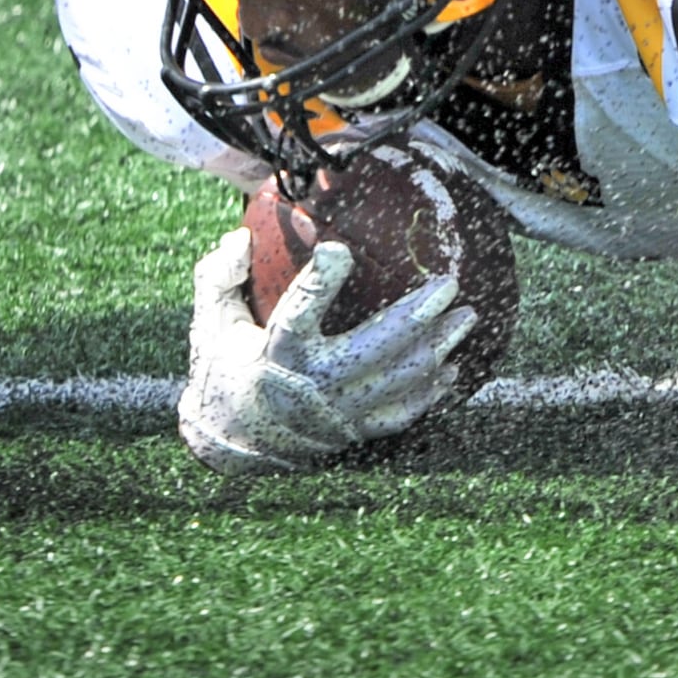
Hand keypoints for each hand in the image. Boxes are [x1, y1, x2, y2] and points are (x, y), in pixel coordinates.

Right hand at [175, 224, 473, 472]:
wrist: (227, 440)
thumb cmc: (221, 366)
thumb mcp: (210, 321)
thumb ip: (218, 277)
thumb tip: (239, 237)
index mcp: (275, 353)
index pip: (299, 313)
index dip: (321, 283)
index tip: (342, 251)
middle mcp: (309, 385)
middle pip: (371, 350)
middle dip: (415, 317)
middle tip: (448, 284)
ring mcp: (335, 413)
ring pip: (396, 382)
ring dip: (436, 349)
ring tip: (466, 318)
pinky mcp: (350, 432)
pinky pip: (398, 415)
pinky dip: (428, 394)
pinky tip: (450, 370)